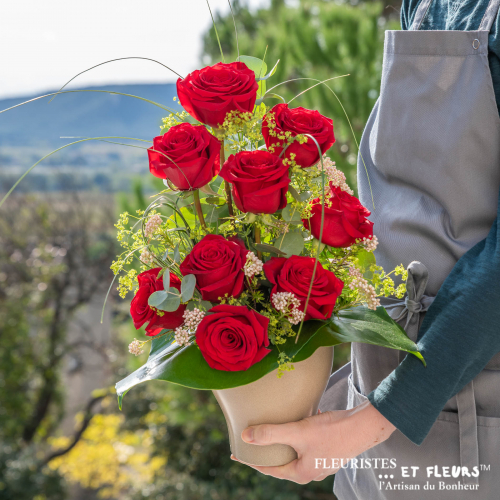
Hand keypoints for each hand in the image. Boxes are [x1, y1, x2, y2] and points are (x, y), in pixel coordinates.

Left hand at [233, 401, 395, 483]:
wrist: (364, 427)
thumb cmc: (332, 432)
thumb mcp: (298, 432)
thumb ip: (271, 434)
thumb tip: (246, 436)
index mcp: (301, 473)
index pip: (269, 468)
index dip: (252, 459)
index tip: (237, 453)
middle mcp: (310, 471)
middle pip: (282, 461)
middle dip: (267, 450)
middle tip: (251, 440)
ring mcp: (321, 461)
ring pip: (295, 451)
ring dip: (283, 440)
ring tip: (271, 429)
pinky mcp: (328, 449)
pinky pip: (306, 443)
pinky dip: (298, 434)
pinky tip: (297, 418)